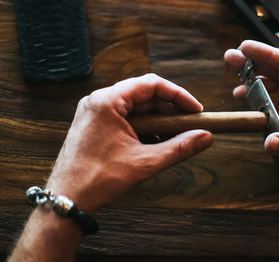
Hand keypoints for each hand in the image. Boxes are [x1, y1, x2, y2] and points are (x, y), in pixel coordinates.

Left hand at [46, 73, 212, 214]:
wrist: (66, 200)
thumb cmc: (98, 179)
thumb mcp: (146, 162)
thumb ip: (179, 147)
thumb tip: (206, 137)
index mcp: (107, 101)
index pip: (152, 84)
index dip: (178, 95)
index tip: (196, 110)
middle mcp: (99, 101)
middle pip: (145, 94)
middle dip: (170, 109)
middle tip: (190, 123)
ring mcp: (95, 112)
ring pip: (136, 107)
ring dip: (158, 119)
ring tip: (176, 136)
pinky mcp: (95, 124)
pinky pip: (126, 117)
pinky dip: (145, 126)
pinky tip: (156, 142)